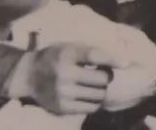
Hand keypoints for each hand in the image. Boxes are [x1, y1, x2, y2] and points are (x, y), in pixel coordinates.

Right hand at [10, 43, 127, 114]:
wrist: (29, 75)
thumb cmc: (56, 57)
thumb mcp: (70, 47)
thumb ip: (92, 52)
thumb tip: (124, 62)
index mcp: (67, 54)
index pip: (94, 56)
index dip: (112, 59)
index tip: (126, 63)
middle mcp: (64, 74)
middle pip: (102, 78)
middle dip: (107, 76)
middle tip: (102, 74)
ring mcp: (63, 92)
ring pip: (99, 94)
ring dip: (102, 90)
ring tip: (95, 85)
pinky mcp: (62, 107)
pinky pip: (91, 107)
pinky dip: (95, 102)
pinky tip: (90, 96)